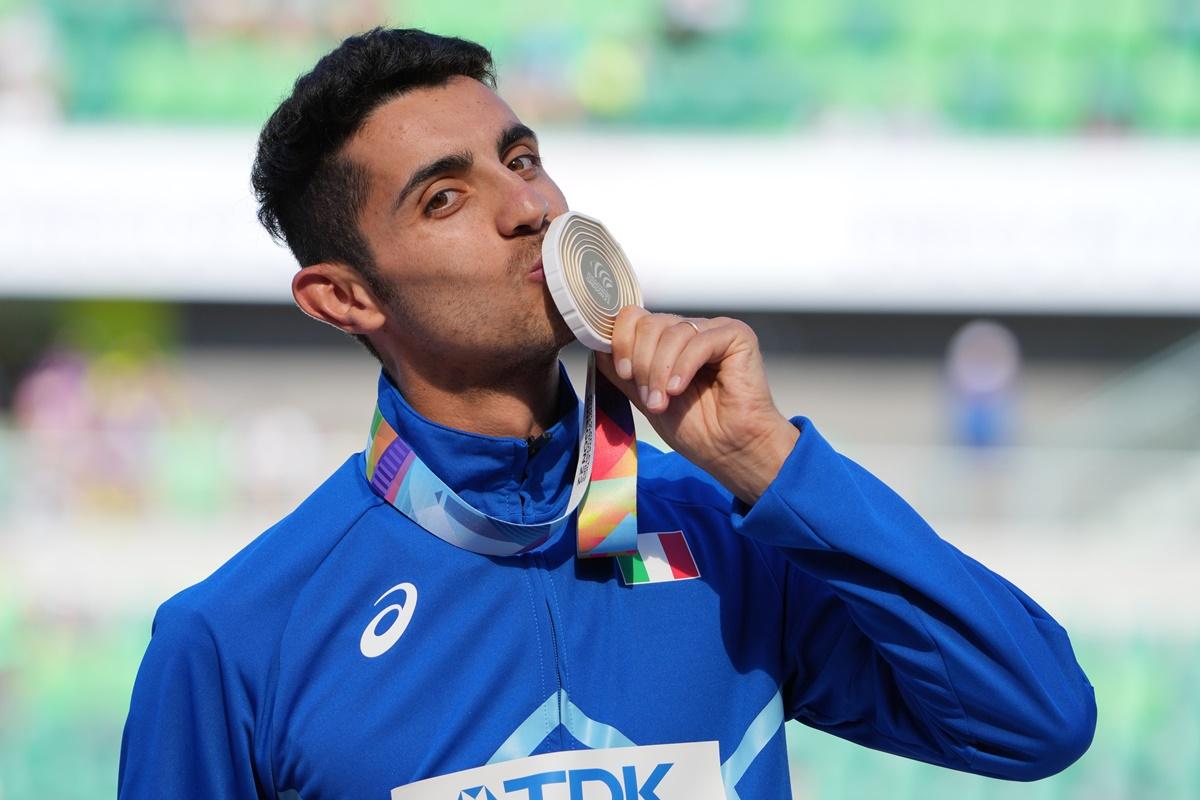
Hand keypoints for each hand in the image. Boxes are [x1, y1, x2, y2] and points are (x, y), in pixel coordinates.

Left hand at [594, 307, 799, 504]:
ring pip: (672, 332)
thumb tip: (596, 345)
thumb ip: (623, 371)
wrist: (731, 450)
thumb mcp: (644, 397)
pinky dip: (683, 367)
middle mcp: (690, 330)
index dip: (622, 342)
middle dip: (642, 362)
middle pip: (650, 323)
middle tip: (649, 398)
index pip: (635, 318)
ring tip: (663, 402)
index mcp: (668, 341)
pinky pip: (698, 341)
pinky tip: (678, 390)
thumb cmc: (695, 428)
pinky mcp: (736, 336)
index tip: (624, 374)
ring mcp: (713, 331)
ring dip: (660, 372)